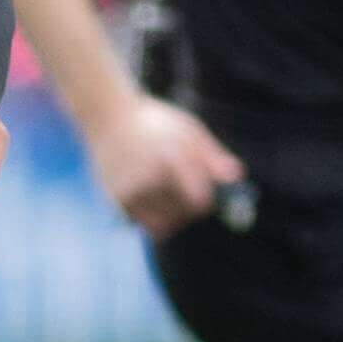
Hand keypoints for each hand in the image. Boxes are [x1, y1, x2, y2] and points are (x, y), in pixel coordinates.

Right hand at [85, 89, 245, 236]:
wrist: (106, 116)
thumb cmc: (155, 123)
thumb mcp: (188, 130)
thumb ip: (213, 156)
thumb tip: (237, 177)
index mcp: (172, 155)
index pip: (199, 200)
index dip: (206, 200)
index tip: (203, 192)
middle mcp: (150, 175)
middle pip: (184, 215)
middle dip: (189, 209)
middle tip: (180, 189)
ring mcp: (130, 189)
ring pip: (164, 225)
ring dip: (170, 216)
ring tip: (163, 192)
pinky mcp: (115, 200)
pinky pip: (144, 225)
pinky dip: (150, 219)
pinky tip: (146, 197)